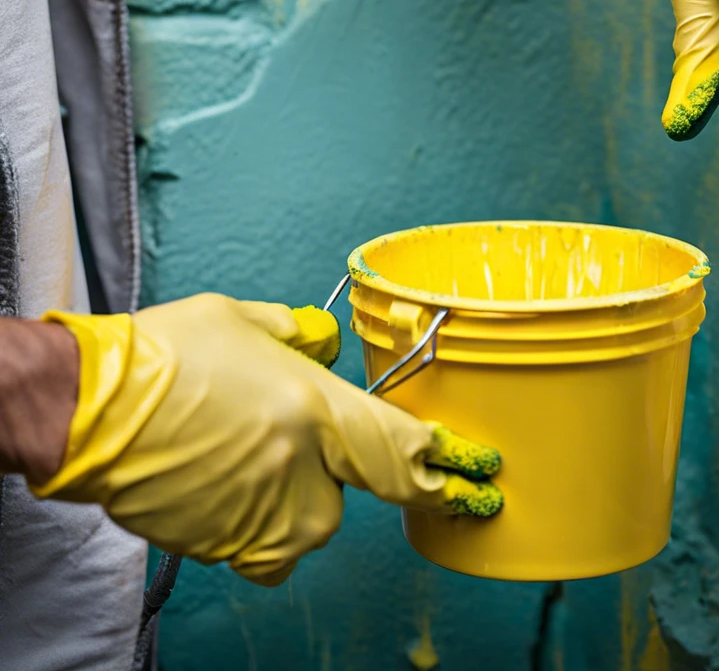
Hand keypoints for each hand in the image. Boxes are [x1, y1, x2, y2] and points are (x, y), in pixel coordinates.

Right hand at [32, 293, 501, 585]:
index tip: (478, 480)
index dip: (448, 467)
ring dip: (278, 490)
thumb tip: (327, 344)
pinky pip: (265, 542)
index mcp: (320, 412)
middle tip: (265, 434)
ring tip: (225, 449)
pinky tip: (213, 481)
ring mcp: (269, 518)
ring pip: (303, 516)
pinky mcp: (232, 548)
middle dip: (320, 465)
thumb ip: (302, 339)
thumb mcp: (245, 322)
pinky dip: (249, 517)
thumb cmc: (164, 360)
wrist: (88, 412)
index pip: (407, 451)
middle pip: (350, 486)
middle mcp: (306, 474)